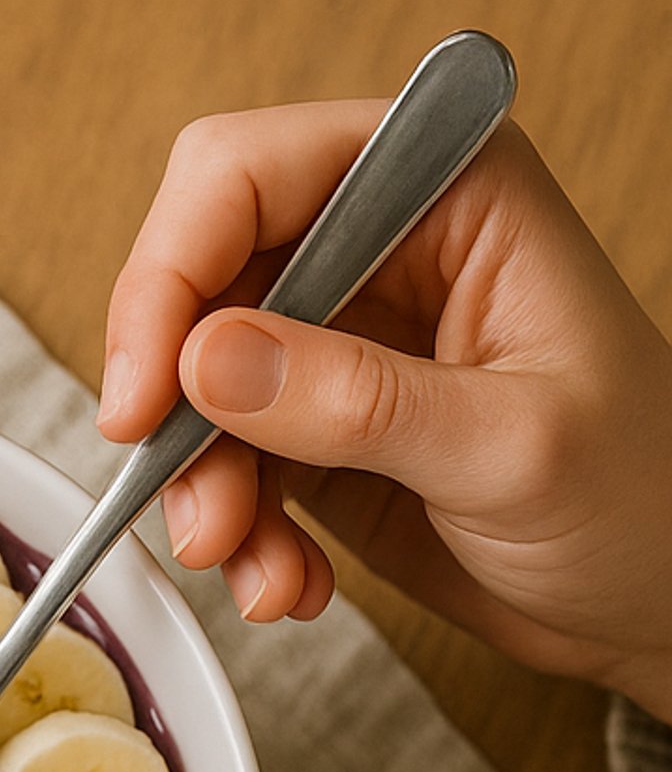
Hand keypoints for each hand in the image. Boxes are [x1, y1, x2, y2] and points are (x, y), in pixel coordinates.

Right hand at [99, 105, 671, 718]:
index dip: (173, 272)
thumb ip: (356, 401)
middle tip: (190, 500)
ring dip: (204, 487)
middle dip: (177, 400)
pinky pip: (226, 462)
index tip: (150, 395)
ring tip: (254, 564)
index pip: (249, 172)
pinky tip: (291, 582)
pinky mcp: (318, 426)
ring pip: (196, 383)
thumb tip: (206, 360)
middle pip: (200, 275)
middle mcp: (383, 244)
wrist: (658, 600)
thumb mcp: (509, 449)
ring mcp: (343, 338)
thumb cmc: (641, 498)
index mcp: (447, 190)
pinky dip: (237, 533)